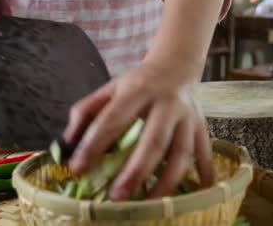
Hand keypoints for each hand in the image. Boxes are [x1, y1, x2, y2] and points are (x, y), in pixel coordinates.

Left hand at [64, 64, 213, 199]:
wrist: (177, 66)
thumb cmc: (139, 82)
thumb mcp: (110, 87)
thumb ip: (86, 109)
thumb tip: (68, 140)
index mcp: (138, 91)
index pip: (112, 120)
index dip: (93, 145)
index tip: (77, 168)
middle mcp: (167, 104)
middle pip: (154, 141)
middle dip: (136, 171)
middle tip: (116, 196)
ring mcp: (188, 118)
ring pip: (181, 154)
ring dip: (166, 182)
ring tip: (148, 205)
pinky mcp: (202, 128)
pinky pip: (204, 155)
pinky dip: (203, 177)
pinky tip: (195, 197)